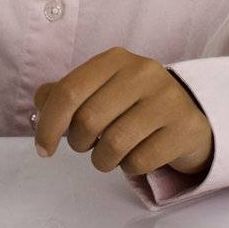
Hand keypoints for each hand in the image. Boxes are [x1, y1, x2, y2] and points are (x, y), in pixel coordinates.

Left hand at [33, 45, 213, 180]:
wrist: (187, 115)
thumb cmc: (134, 104)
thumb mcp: (101, 89)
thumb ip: (66, 94)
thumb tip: (41, 104)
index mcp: (115, 59)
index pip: (69, 91)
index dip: (49, 123)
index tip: (44, 148)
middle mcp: (142, 71)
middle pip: (88, 120)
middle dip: (79, 143)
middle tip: (86, 145)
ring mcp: (166, 98)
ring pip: (114, 145)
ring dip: (103, 160)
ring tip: (110, 153)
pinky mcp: (183, 127)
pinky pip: (140, 162)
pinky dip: (130, 168)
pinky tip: (137, 155)